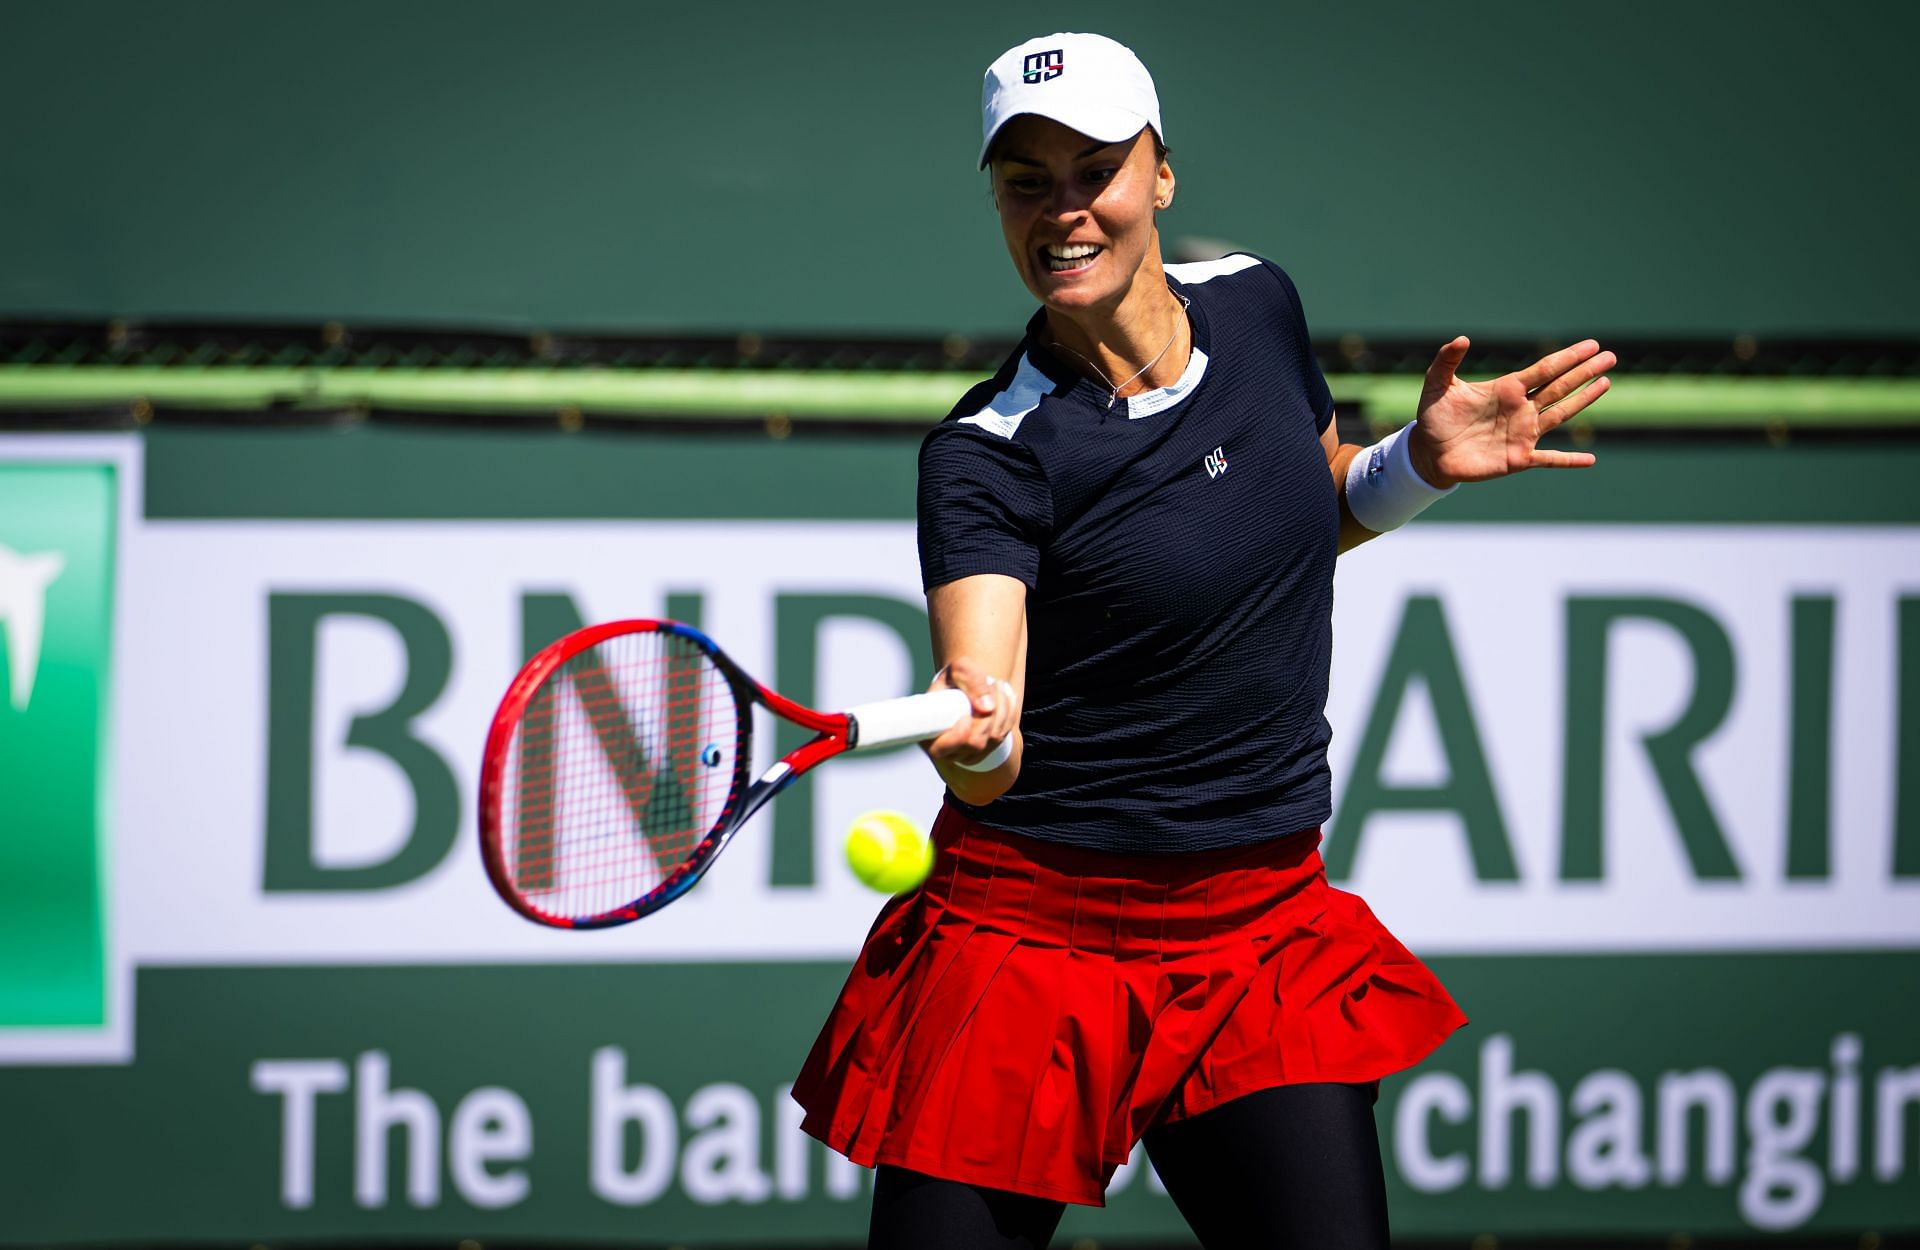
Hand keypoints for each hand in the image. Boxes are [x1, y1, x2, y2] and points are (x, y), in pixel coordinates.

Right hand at [922, 657, 1018, 769]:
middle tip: (991, 685)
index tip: (966, 716)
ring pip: (993, 739)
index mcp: (928, 734)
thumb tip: (987, 707)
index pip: (940, 749)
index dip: (957, 735)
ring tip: (997, 685)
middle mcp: (947, 750)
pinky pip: (1005, 736)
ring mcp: (968, 754)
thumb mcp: (959, 670)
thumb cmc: (955, 679)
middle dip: (988, 714)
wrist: (965, 686)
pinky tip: (1005, 697)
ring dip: (1002, 708)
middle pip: (975, 743)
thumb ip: (971, 681)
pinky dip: (1009, 713)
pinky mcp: (986, 750)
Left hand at [1407, 337, 1614, 488]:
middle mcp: (1521, 409)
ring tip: (1606, 383)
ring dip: (1584, 400)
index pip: (1544, 369)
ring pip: (1561, 413)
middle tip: (1610, 356)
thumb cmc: (1435, 417)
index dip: (1568, 357)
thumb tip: (1462, 338)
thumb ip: (1447, 360)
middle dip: (1585, 372)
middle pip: (1560, 386)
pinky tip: (1590, 459)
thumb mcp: (1436, 385)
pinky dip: (1569, 460)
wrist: (1428, 452)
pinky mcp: (1518, 459)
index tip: (1591, 345)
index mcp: (1507, 389)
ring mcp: (1523, 434)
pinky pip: (1550, 460)